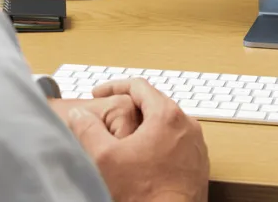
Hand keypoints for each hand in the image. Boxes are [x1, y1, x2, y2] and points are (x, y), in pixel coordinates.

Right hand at [67, 78, 208, 201]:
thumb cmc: (144, 194)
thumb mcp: (105, 158)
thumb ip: (88, 129)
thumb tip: (79, 115)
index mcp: (167, 116)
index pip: (139, 86)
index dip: (113, 86)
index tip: (98, 94)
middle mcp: (187, 125)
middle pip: (155, 103)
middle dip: (129, 107)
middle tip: (109, 116)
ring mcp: (196, 145)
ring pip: (167, 124)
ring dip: (146, 127)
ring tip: (125, 139)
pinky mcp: (198, 163)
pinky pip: (177, 143)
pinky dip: (160, 143)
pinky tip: (144, 158)